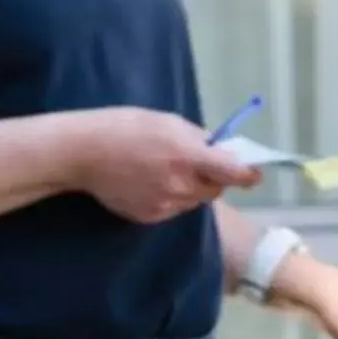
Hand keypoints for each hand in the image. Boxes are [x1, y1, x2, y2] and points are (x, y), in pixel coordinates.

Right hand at [71, 108, 261, 224]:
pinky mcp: (149, 217)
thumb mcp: (167, 121)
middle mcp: (180, 185)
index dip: (248, 174)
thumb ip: (197, 138)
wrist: (83, 152)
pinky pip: (172, 210)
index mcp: (187, 156)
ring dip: (191, 189)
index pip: (232, 172)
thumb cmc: (124, 127)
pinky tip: (149, 183)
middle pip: (214, 190)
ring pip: (193, 202)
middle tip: (198, 164)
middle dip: (213, 179)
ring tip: (165, 170)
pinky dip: (170, 198)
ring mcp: (164, 205)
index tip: (254, 173)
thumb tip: (219, 150)